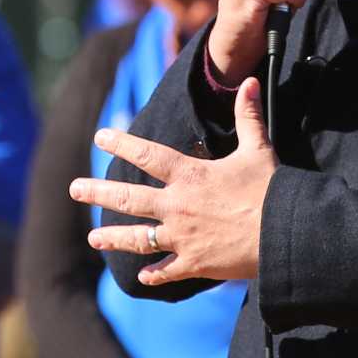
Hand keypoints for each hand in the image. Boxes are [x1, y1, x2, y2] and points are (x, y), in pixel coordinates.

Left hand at [78, 78, 280, 286]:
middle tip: (74, 189)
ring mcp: (182, 237)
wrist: (283, 234)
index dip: (122, 144)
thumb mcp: (258, 149)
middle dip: (98, 192)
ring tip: (93, 238)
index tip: (100, 137)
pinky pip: (167, 270)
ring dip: (113, 237)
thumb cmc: (271, 190)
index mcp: (190, 176)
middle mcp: (178, 206)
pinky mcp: (194, 263)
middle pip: (129, 198)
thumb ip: (247, 116)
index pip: (147, 155)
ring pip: (138, 238)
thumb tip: (248, 81)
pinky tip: (142, 276)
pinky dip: (154, 273)